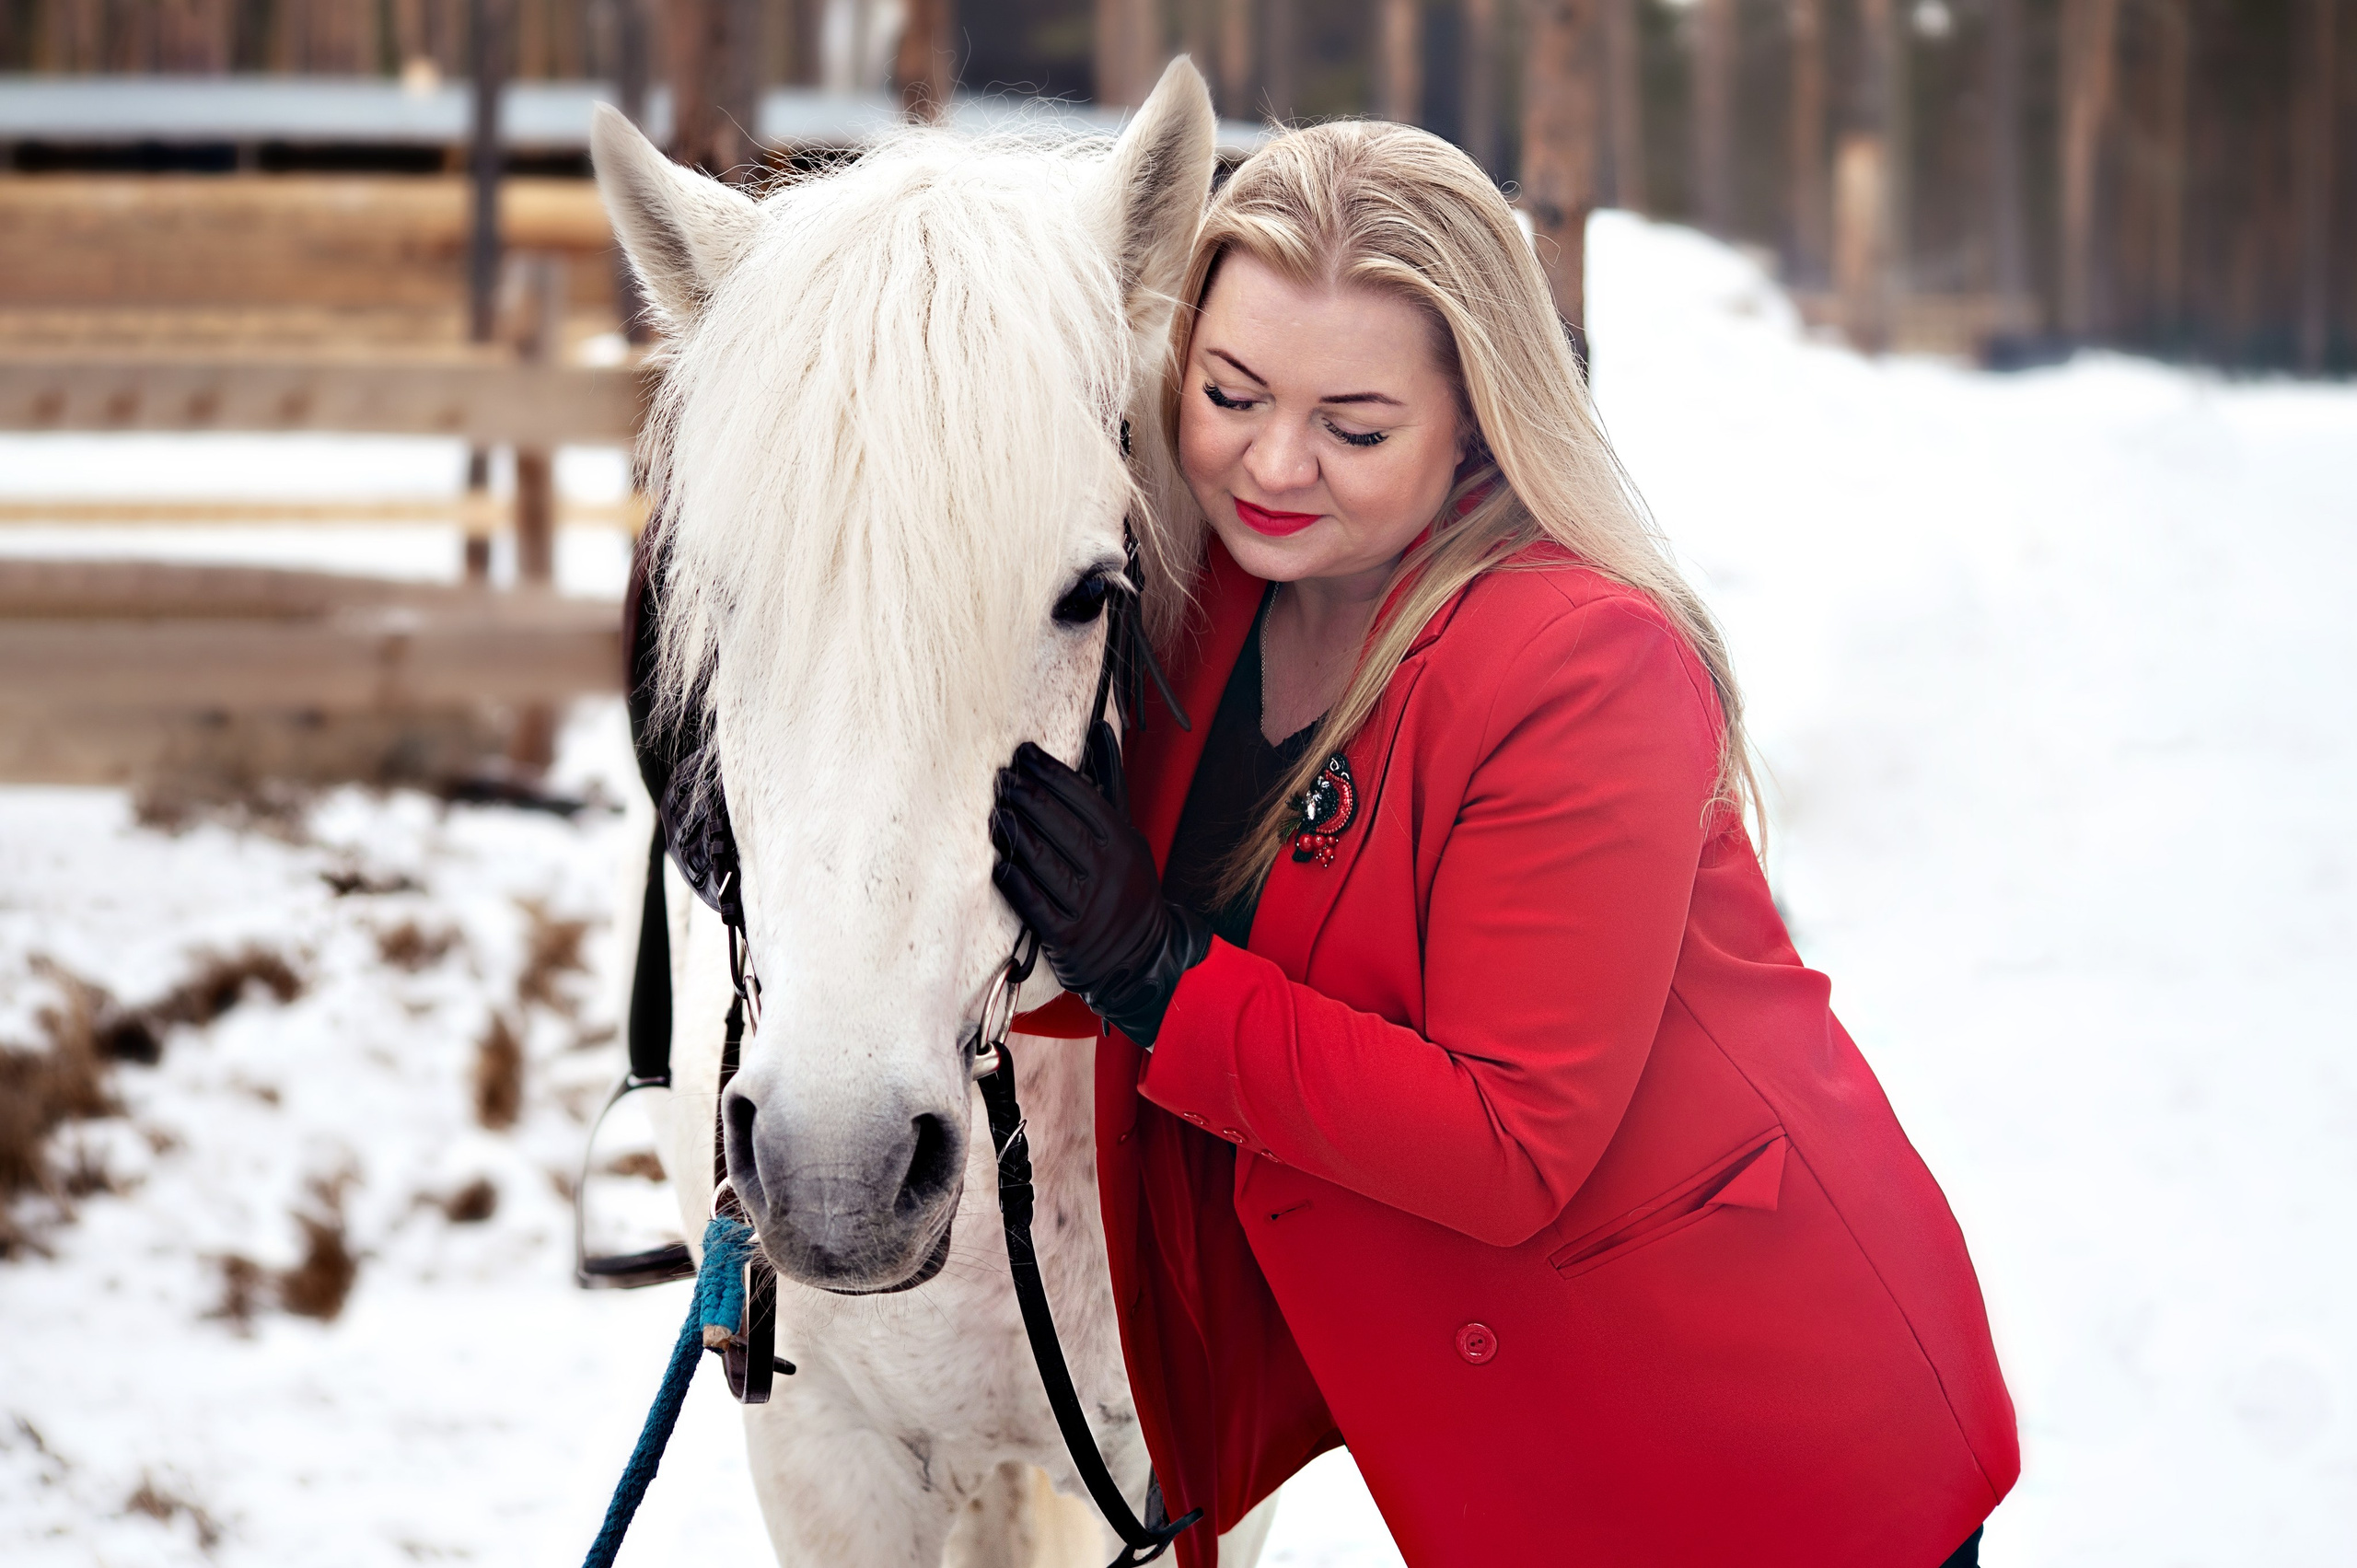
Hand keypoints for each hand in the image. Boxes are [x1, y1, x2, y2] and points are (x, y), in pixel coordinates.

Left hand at [990, 724, 1209, 1046]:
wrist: (1141, 956)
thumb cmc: (1126, 883)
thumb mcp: (1127, 833)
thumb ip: (1108, 783)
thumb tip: (1098, 727)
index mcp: (1124, 840)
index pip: (1083, 796)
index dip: (1050, 772)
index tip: (1024, 753)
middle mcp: (1109, 870)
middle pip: (1059, 824)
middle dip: (1026, 796)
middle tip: (1001, 778)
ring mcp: (1088, 905)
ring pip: (1042, 860)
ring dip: (1014, 833)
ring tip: (995, 812)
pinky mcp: (1066, 936)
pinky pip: (1033, 902)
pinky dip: (1013, 879)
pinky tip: (999, 861)